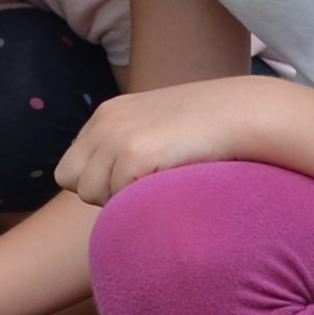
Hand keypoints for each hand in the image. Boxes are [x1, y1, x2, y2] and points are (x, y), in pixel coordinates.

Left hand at [53, 76, 291, 205]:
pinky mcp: (134, 153)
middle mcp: (104, 122)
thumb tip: (114, 185)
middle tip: (139, 189)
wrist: (243, 113)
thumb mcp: (157, 129)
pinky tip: (167, 184)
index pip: (71, 165)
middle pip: (70, 179)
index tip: (129, 182)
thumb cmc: (209, 129)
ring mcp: (116, 136)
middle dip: (99, 192)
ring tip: (156, 185)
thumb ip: (129, 148)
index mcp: (106, 114)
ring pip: (91, 193)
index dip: (97, 181)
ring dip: (120, 199)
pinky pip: (117, 197)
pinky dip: (139, 200)